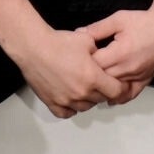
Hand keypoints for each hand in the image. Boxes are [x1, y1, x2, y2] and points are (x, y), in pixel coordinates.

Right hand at [11, 26, 126, 117]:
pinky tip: (70, 99)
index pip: (116, 91)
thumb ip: (99, 51)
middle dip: (103, 91)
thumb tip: (102, 56)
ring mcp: (66, 100)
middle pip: (101, 99)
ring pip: (85, 108)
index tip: (117, 83)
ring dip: (87, 100)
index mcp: (93, 78)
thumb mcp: (86, 40)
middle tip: (98, 81)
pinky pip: (66, 113)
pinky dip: (70, 108)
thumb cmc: (57, 42)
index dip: (119, 86)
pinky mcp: (52, 102)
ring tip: (83, 88)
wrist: (34, 47)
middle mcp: (81, 93)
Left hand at [81, 8, 153, 100]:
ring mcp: (137, 76)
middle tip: (82, 72)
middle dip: (91, 76)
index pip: (94, 65)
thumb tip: (78, 34)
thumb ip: (97, 28)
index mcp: (118, 54)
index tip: (79, 58)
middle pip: (102, 80)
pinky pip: (131, 94)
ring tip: (93, 84)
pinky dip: (120, 97)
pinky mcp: (145, 79)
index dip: (84, 62)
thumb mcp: (117, 20)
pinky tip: (111, 99)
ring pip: (114, 90)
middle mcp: (127, 69)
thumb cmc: (143, 21)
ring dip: (103, 87)